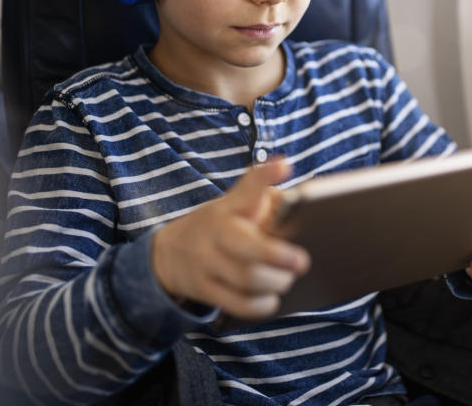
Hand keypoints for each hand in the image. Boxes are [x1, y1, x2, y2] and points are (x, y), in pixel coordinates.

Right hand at [151, 159, 309, 319]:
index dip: (265, 176)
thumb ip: (266, 203)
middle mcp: (216, 232)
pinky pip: (237, 303)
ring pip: (246, 278)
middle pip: (246, 245)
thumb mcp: (234, 206)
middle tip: (302, 262)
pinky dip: (261, 305)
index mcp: (229, 206)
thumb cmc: (220, 226)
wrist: (168, 253)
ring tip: (287, 279)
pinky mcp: (204, 288)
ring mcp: (206, 261)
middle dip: (277, 255)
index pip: (247, 187)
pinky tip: (272, 299)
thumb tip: (302, 209)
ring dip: (275, 282)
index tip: (284, 165)